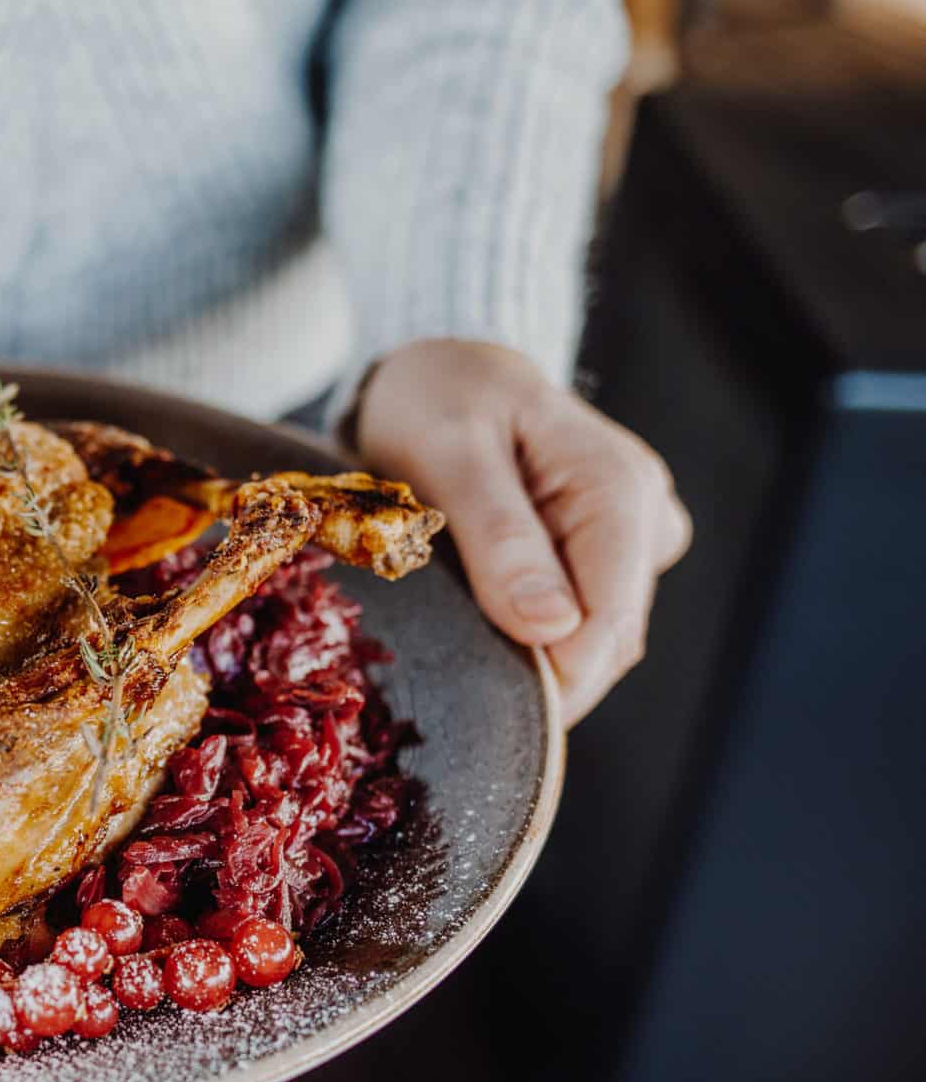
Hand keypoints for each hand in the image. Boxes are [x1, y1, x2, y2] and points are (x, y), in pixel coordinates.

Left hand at [354, 339, 690, 724]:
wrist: (441, 370)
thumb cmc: (438, 397)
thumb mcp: (449, 452)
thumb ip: (501, 536)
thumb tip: (552, 628)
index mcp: (617, 486)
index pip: (610, 620)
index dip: (557, 680)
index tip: (490, 711)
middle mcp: (642, 515)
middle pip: (608, 639)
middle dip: (539, 673)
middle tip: (451, 679)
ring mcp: (629, 538)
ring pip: (594, 637)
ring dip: (531, 656)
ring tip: (455, 635)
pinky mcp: (601, 555)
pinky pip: (575, 621)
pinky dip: (527, 636)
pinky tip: (478, 622)